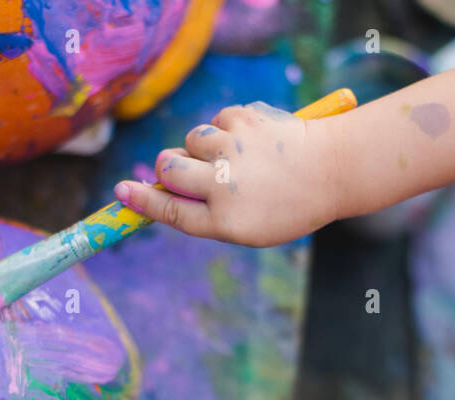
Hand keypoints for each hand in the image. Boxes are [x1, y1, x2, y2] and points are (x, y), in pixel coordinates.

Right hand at [113, 101, 340, 246]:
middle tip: (181, 169)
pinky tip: (254, 141)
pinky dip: (227, 130)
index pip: (172, 211)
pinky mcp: (244, 120)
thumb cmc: (287, 206)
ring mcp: (234, 149)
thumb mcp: (248, 225)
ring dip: (203, 147)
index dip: (144, 201)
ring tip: (236, 157)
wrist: (333, 171)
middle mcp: (227, 185)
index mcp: (227, 221)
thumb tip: (163, 184)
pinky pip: (215, 121)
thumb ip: (207, 211)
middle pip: (170, 169)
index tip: (122, 191)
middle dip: (168, 167)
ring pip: (191, 140)